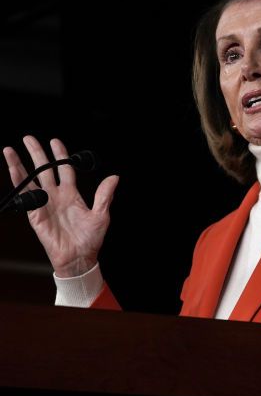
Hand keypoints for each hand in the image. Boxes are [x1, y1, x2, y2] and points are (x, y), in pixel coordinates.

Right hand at [3, 136, 118, 276]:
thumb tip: (114, 177)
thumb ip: (105, 195)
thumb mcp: (102, 215)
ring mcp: (44, 203)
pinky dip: (18, 181)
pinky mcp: (35, 213)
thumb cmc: (91, 239)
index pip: (64, 169)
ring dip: (20, 164)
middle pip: (44, 169)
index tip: (55, 141)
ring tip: (10, 149)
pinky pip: (24, 194)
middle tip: (29, 138)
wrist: (79, 257)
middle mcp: (56, 196)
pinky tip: (12, 168)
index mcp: (72, 194)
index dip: (60, 155)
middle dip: (37, 153)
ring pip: (30, 179)